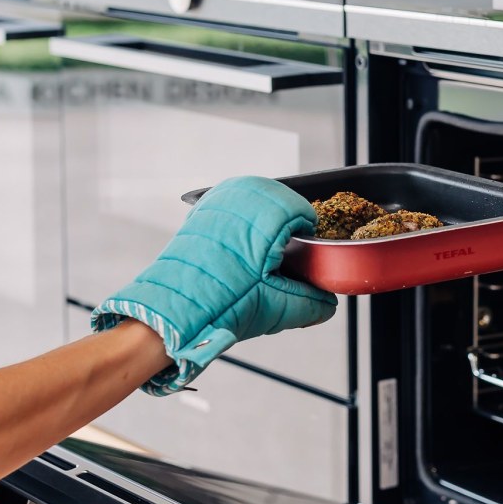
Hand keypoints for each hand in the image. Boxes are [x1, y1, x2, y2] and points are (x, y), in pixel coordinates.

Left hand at [92, 176, 337, 394]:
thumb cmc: (222, 303)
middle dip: (285, 225)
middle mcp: (245, 196)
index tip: (298, 257)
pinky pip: (235, 203)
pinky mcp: (204, 206)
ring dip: (265, 219)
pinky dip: (243, 219)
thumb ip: (313, 304)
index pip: (304, 211)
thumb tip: (328, 305)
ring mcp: (221, 197)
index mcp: (269, 213)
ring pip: (258, 198)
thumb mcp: (278, 306)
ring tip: (258, 253)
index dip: (307, 235)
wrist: (175, 308)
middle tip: (278, 257)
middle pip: (282, 200)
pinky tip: (238, 247)